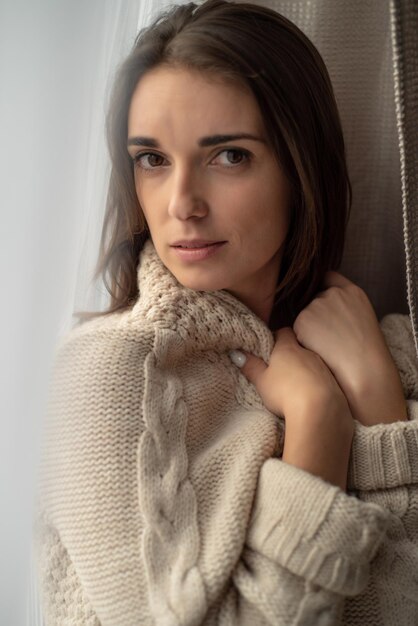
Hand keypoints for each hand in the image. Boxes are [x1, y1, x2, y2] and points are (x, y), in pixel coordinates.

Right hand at [229, 328, 353, 489]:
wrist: (320, 411)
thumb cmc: (285, 392)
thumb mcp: (261, 381)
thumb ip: (250, 366)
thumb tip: (236, 353)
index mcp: (288, 348)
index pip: (283, 332)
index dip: (276, 337)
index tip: (269, 348)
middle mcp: (308, 353)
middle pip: (299, 348)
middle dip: (291, 356)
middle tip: (280, 370)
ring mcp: (324, 368)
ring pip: (312, 364)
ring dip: (304, 371)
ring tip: (295, 387)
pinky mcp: (335, 384)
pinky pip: (323, 380)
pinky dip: (316, 385)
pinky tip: (310, 399)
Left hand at [293, 271, 406, 424]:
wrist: (364, 371)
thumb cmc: (367, 353)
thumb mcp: (362, 318)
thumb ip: (344, 306)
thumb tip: (323, 307)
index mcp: (352, 291)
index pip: (328, 276)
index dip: (321, 287)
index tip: (319, 299)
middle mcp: (332, 293)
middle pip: (313, 299)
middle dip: (315, 315)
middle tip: (329, 338)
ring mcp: (316, 305)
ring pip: (303, 316)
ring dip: (308, 329)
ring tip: (327, 348)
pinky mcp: (302, 320)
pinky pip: (295, 331)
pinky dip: (302, 341)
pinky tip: (317, 351)